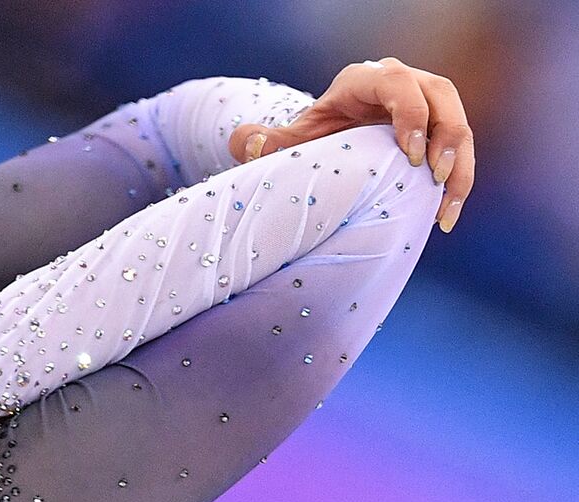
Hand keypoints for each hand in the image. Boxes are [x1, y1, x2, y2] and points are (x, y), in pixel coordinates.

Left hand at [228, 58, 474, 232]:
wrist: (332, 140)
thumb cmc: (312, 138)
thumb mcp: (292, 140)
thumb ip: (268, 143)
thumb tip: (246, 141)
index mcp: (365, 80)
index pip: (397, 83)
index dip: (410, 113)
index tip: (411, 153)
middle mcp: (403, 82)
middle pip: (441, 94)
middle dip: (446, 134)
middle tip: (435, 176)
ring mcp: (427, 103)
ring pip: (459, 121)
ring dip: (460, 162)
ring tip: (446, 204)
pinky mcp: (440, 128)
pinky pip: (461, 148)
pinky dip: (460, 179)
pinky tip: (447, 215)